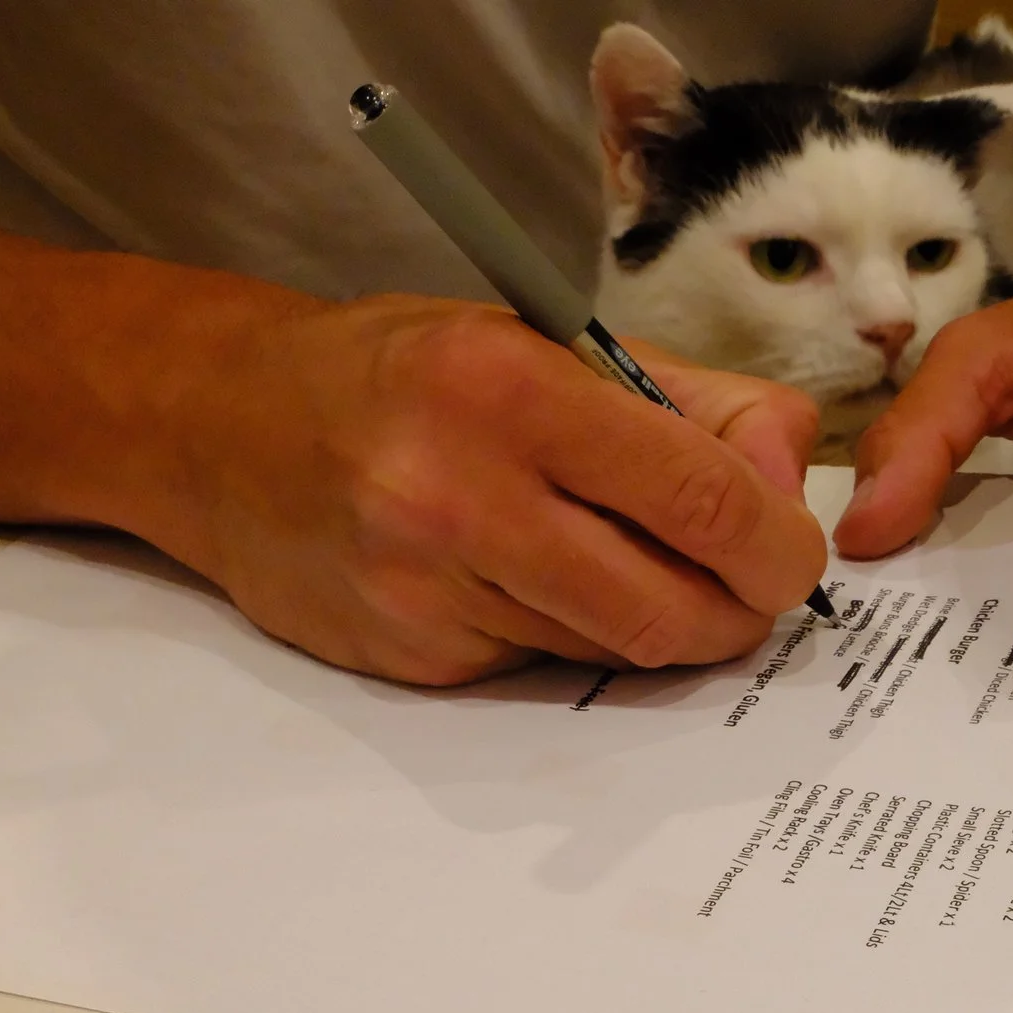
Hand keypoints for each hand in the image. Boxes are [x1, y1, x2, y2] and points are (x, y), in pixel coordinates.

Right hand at [153, 297, 824, 684]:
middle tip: (749, 586)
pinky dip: (578, 639)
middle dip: (739, 610)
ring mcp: (428, 592)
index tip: (792, 549)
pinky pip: (549, 672)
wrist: (220, 427)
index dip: (778, 543)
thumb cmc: (406, 374)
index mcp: (508, 390)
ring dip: (661, 624)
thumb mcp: (549, 340)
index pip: (701, 498)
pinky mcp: (412, 660)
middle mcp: (460, 496)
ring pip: (618, 651)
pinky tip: (538, 585)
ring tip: (640, 565)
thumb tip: (791, 481)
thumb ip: (694, 403)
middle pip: (671, 608)